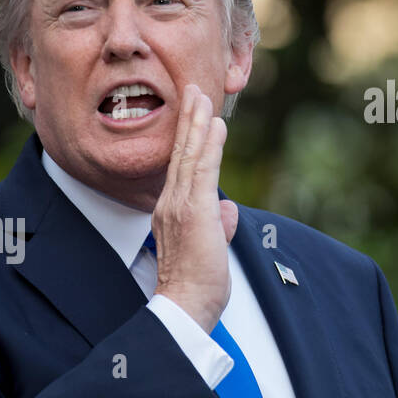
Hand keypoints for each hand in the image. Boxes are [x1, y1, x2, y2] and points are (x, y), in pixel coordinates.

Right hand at [151, 83, 238, 332]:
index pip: (180, 170)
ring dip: (197, 123)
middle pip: (180, 154)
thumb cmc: (194, 287)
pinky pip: (203, 170)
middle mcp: (169, 204)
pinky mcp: (195, 211)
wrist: (183, 306)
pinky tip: (215, 125)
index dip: (185, 140)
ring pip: (189, 156)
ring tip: (202, 97)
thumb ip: (217, 225)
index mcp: (169, 213)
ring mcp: (180, 206)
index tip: (193, 117)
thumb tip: (228, 210)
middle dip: (188, 120)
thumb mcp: (209, 249)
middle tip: (193, 91)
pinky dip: (209, 145)